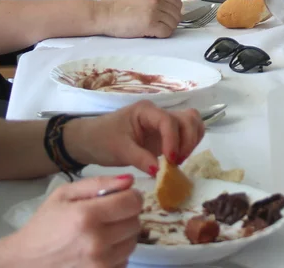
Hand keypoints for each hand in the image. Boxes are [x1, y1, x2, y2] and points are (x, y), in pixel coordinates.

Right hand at [4, 173, 141, 267]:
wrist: (26, 262)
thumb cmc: (44, 225)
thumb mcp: (64, 195)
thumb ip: (98, 183)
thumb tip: (130, 180)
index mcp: (87, 216)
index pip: (133, 202)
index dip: (131, 196)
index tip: (122, 197)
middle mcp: (97, 242)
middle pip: (136, 223)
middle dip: (126, 216)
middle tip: (109, 216)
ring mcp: (100, 264)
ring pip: (133, 243)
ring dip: (123, 236)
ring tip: (103, 233)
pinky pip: (124, 261)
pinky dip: (116, 254)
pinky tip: (99, 250)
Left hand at [64, 101, 205, 177]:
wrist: (91, 141)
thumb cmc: (102, 140)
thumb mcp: (118, 150)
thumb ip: (140, 158)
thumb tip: (160, 171)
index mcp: (146, 111)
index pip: (169, 121)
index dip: (173, 140)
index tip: (170, 161)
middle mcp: (159, 114)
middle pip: (188, 118)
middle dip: (187, 141)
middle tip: (176, 162)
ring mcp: (164, 124)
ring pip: (192, 124)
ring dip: (191, 142)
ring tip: (178, 161)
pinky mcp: (166, 135)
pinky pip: (186, 135)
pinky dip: (188, 146)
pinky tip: (176, 161)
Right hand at [101, 0, 182, 38]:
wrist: (106, 15)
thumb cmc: (120, 9)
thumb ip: (156, 1)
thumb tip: (169, 11)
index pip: (177, 3)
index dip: (174, 12)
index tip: (167, 18)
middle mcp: (156, 0)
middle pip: (177, 15)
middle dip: (171, 22)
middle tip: (159, 26)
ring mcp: (154, 12)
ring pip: (173, 24)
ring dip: (166, 29)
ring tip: (153, 29)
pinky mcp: (150, 24)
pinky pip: (166, 32)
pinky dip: (161, 35)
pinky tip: (151, 33)